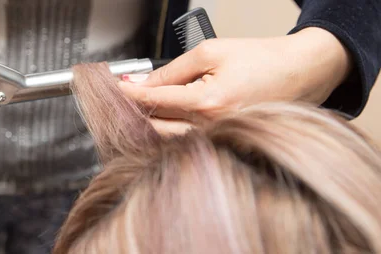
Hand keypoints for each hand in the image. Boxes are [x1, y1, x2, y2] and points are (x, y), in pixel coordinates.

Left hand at [119, 27, 351, 133]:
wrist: (303, 72)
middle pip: (154, 126)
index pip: (153, 101)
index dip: (128, 94)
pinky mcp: (223, 143)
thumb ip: (172, 70)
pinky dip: (167, 132)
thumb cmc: (263, 59)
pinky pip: (184, 142)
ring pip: (167, 138)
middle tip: (119, 98)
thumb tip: (142, 83)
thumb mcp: (211, 52)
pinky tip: (159, 120)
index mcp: (208, 102)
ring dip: (147, 124)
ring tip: (136, 107)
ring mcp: (218, 140)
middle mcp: (212, 128)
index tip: (112, 88)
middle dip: (133, 111)